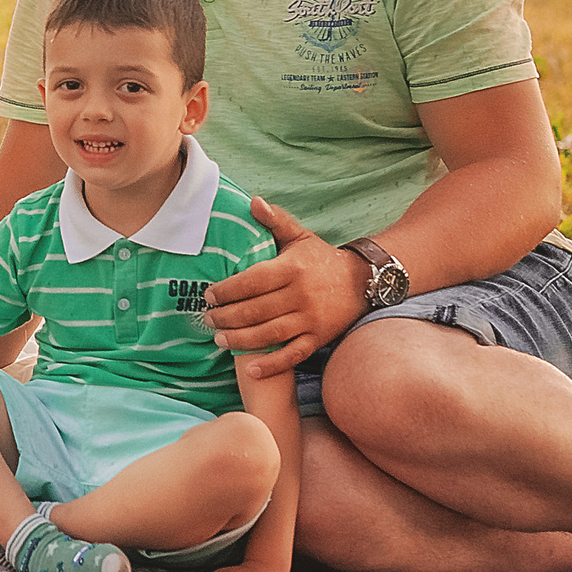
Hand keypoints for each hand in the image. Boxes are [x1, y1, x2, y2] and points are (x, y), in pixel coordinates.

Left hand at [202, 198, 369, 377]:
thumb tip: (252, 201)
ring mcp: (311, 319)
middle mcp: (300, 295)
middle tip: (207, 319)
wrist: (363, 281)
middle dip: (226, 317)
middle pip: (255, 309)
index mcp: (292, 268)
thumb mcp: (300, 236)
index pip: (251, 281)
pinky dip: (271, 364)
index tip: (208, 295)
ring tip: (219, 339)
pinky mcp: (318, 338)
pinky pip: (293, 355)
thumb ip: (275, 221)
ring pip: (269, 333)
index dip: (227, 290)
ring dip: (240, 340)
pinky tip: (250, 369)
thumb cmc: (321, 259)